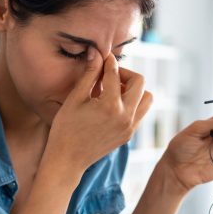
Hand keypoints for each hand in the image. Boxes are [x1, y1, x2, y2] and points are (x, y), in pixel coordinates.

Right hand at [43, 48, 152, 175]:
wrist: (67, 160)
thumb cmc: (65, 129)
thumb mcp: (75, 99)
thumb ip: (89, 74)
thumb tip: (96, 52)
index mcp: (110, 105)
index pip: (115, 73)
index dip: (108, 61)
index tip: (102, 56)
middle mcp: (126, 116)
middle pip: (139, 82)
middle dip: (125, 74)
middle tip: (109, 76)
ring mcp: (130, 127)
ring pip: (147, 98)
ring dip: (134, 89)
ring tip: (114, 91)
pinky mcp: (129, 135)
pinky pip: (140, 112)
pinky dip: (132, 103)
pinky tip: (113, 104)